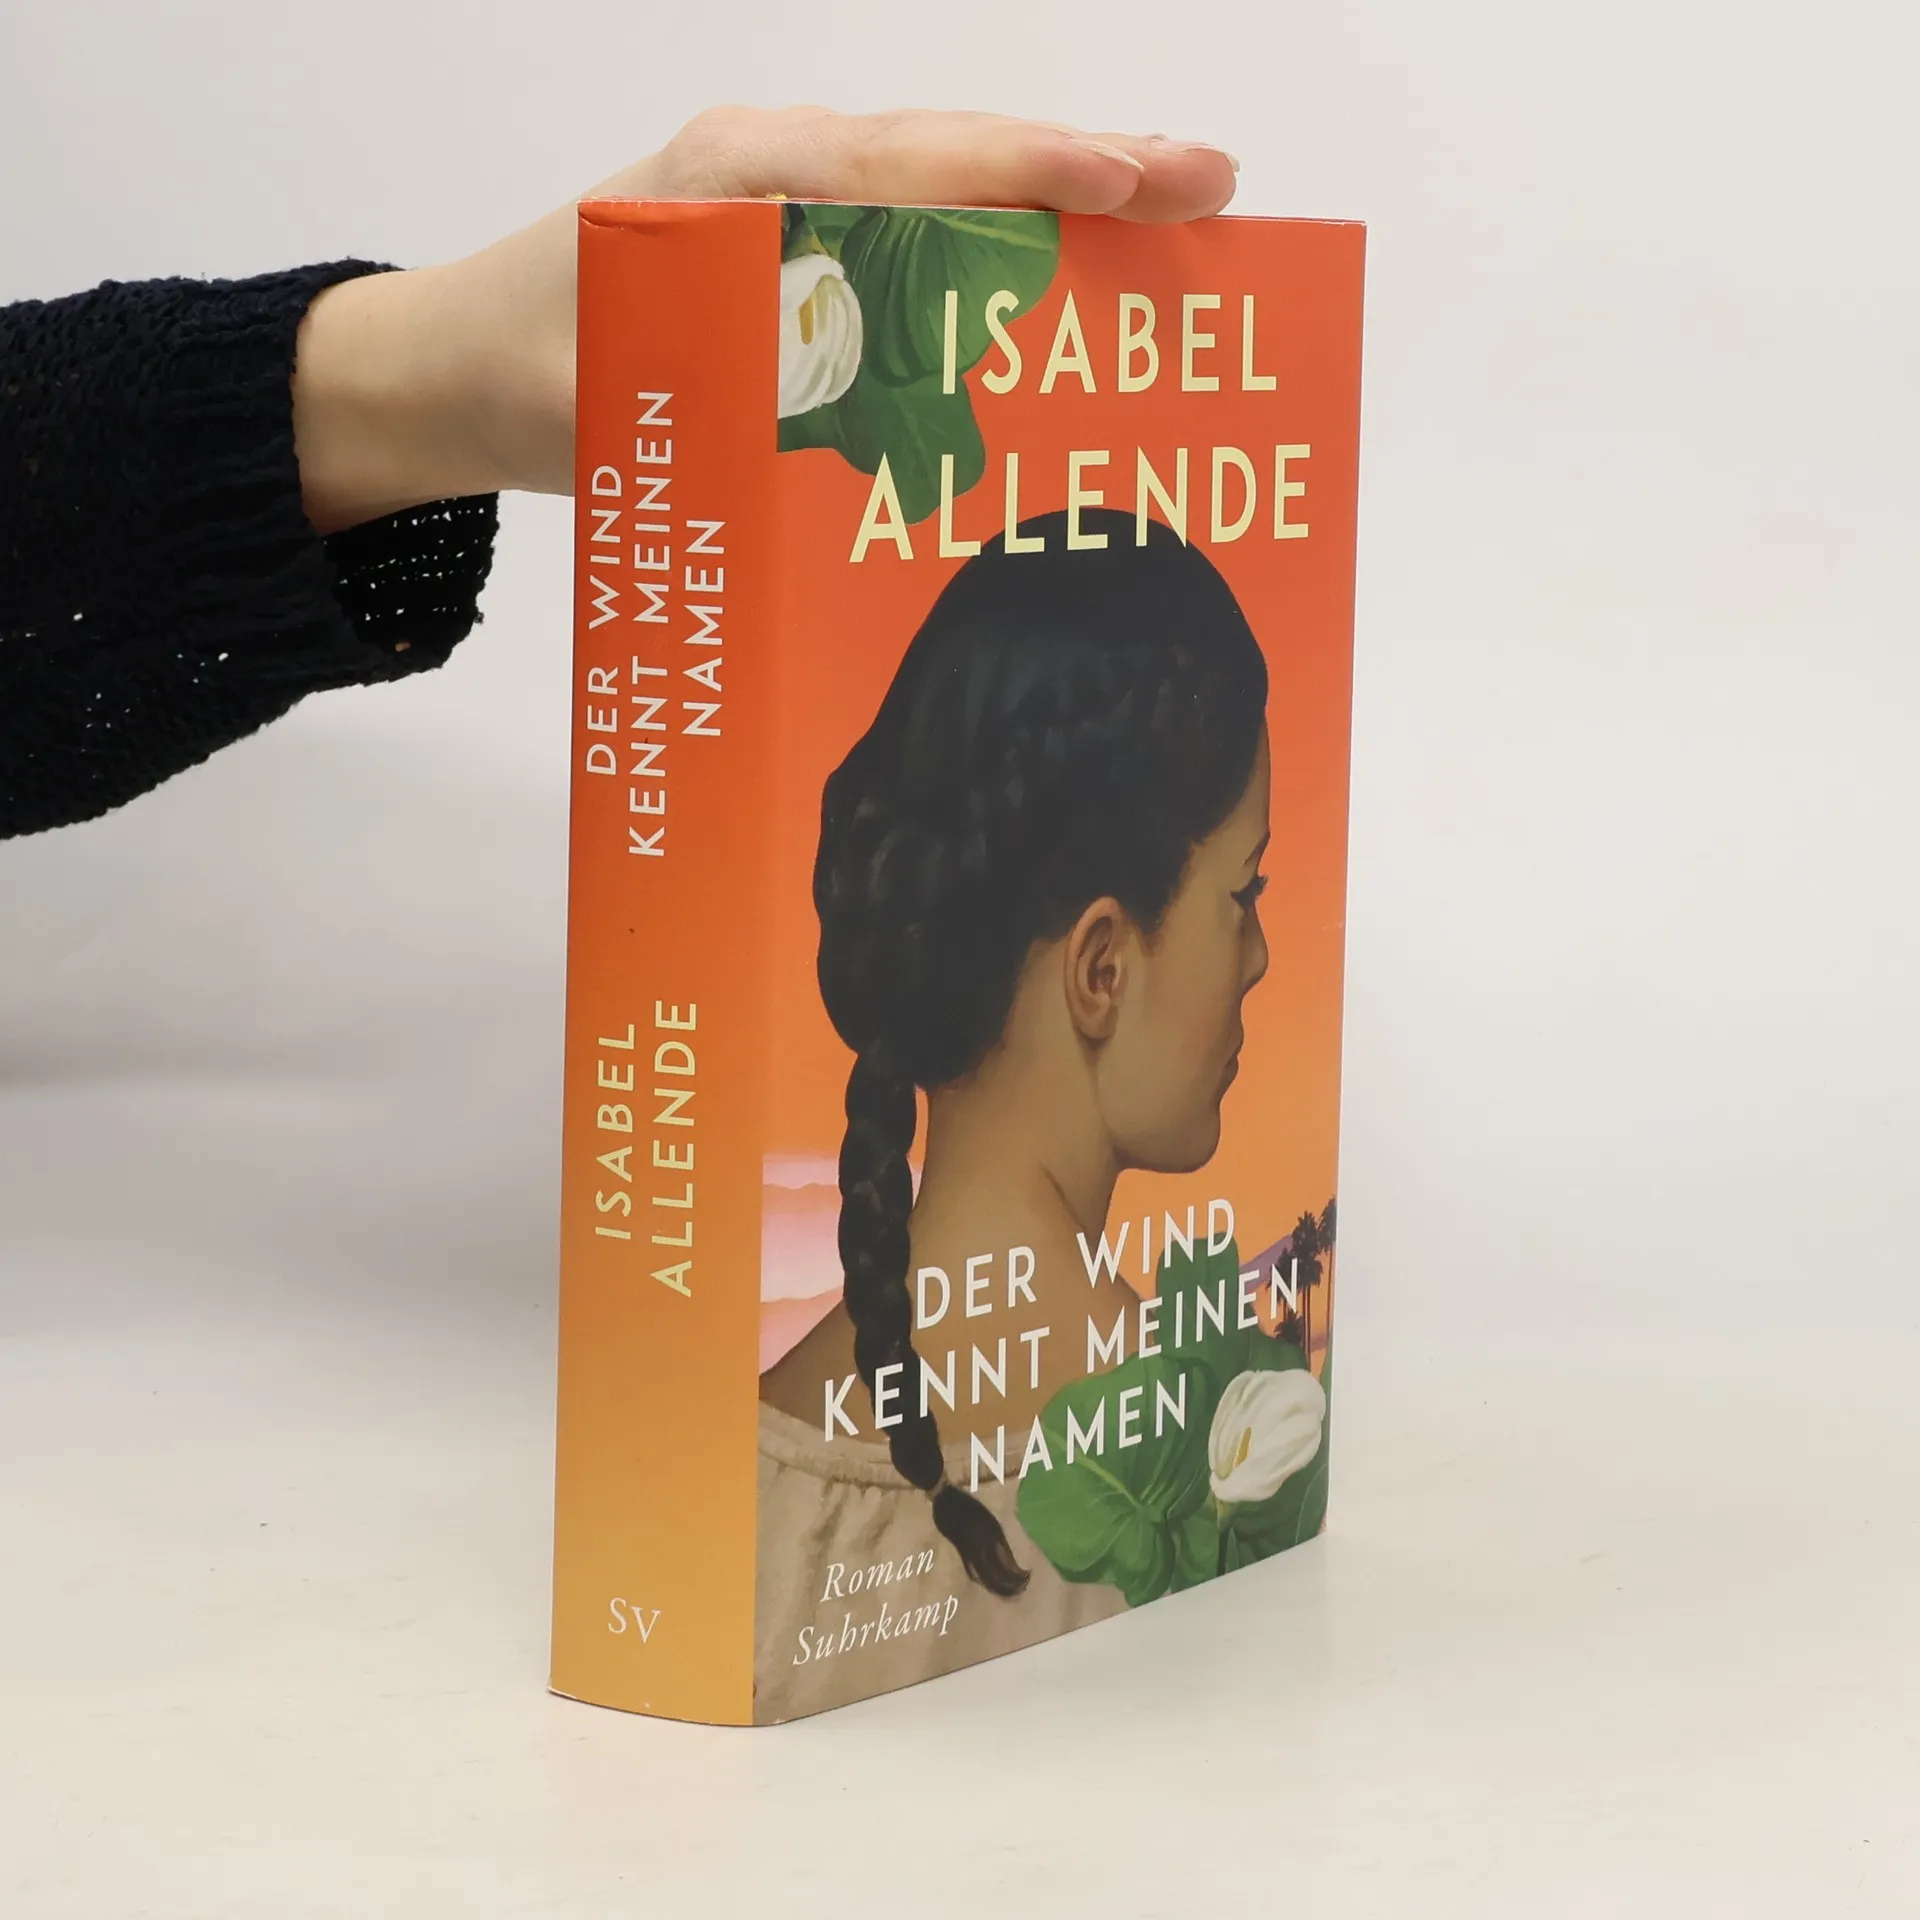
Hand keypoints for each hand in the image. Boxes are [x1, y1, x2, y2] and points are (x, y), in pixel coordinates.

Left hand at [292, 107, 1238, 534]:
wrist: (444, 365)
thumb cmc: (528, 377)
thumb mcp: (632, 403)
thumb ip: (747, 401)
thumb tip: (886, 436)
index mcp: (737, 183)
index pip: (914, 163)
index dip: (1034, 175)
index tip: (1139, 185)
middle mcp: (770, 166)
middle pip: (953, 153)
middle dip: (1086, 170)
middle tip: (1210, 186)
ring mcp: (777, 194)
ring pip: (940, 181)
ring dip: (1052, 201)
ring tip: (1166, 218)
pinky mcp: (779, 238)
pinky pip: (905, 224)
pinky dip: (990, 239)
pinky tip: (1053, 274)